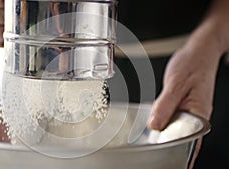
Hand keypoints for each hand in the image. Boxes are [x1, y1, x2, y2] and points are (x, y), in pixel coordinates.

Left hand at [148, 18, 225, 167]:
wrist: (199, 51)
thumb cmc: (192, 64)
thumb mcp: (175, 85)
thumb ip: (164, 106)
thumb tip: (154, 126)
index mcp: (199, 114)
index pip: (185, 140)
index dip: (171, 149)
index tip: (160, 156)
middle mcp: (196, 116)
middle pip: (177, 136)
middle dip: (163, 140)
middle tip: (149, 144)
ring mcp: (190, 112)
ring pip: (173, 127)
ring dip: (161, 130)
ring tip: (149, 135)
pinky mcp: (183, 107)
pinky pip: (171, 118)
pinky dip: (161, 119)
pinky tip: (154, 121)